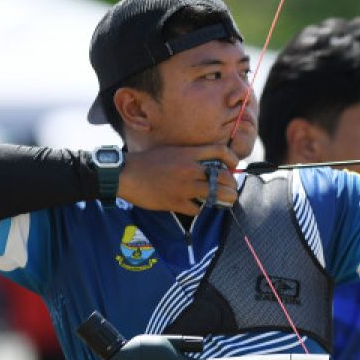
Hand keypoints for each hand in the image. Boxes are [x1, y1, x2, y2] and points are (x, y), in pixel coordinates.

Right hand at [118, 144, 240, 214]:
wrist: (125, 174)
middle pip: (224, 177)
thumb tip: (210, 165)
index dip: (233, 160)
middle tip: (231, 190)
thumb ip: (191, 156)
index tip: (234, 167)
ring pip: (216, 195)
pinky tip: (195, 206)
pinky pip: (197, 209)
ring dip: (224, 199)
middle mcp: (189, 169)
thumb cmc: (147, 161)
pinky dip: (198, 208)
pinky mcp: (176, 202)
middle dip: (232, 185)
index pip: (221, 151)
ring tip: (225, 201)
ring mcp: (184, 187)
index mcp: (188, 154)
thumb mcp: (171, 151)